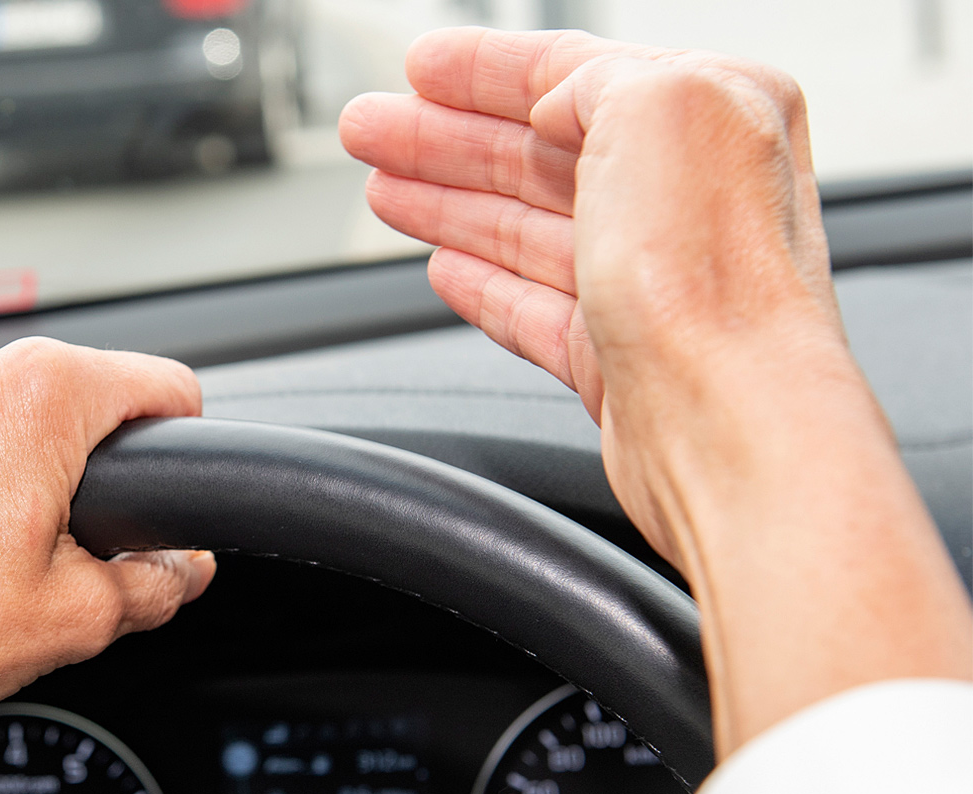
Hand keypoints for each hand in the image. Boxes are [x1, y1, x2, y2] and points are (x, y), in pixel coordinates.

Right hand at [339, 30, 840, 552]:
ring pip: (527, 228)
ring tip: (382, 191)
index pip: (577, 72)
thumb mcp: (655, 105)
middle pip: (539, 153)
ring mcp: (651, 281)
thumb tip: (554, 104)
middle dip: (444, 137)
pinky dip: (485, 286)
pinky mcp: (620, 358)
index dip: (487, 69)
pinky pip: (536, 308)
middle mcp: (690, 196)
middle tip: (372, 128)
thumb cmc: (714, 274)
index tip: (420, 67)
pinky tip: (444, 270)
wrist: (726, 422)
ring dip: (448, 203)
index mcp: (714, 114)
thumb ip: (594, 79)